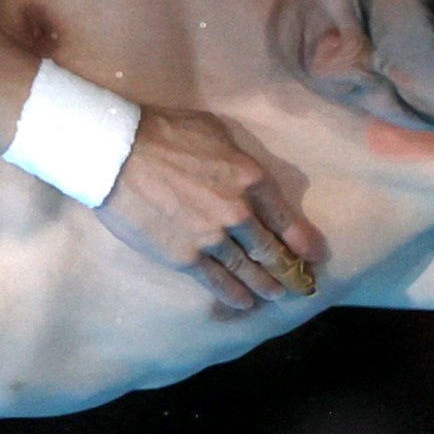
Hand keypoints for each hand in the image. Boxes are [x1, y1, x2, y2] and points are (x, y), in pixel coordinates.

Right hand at [96, 105, 326, 312]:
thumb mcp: (214, 131)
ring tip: (275, 295)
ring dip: (264, 285)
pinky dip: (233, 293)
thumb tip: (244, 174)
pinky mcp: (184, 256)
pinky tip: (244, 302)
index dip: (303, 240)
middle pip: (269, 248)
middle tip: (298, 282)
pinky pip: (215, 280)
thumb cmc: (163, 133)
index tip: (314, 254)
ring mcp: (212, 237)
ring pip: (246, 269)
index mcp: (250, 178)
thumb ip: (237, 158)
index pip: (285, 218)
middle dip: (287, 269)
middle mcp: (238, 211)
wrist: (118, 153)